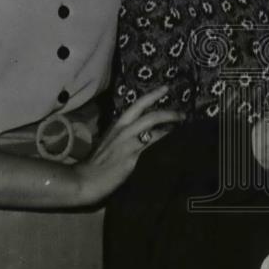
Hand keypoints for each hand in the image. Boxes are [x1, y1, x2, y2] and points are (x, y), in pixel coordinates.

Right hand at [73, 85, 184, 205]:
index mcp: (118, 125)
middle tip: (183, 113)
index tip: (166, 88)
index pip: (137, 105)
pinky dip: (163, 141)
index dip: (152, 95)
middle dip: (168, 112)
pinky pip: (151, 144)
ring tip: (182, 127)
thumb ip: (125, 136)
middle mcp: (123, 130)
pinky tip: (173, 143)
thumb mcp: (111, 142)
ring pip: (152, 126)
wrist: (86, 180)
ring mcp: (127, 142)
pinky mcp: (131, 155)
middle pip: (149, 114)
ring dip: (169, 124)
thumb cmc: (97, 163)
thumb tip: (144, 133)